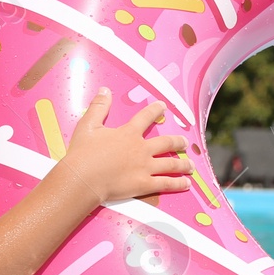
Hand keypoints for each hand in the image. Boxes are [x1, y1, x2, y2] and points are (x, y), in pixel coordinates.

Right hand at [56, 87, 191, 207]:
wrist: (82, 179)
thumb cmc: (82, 153)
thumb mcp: (88, 125)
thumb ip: (99, 107)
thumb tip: (105, 90)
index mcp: (128, 133)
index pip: (146, 117)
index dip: (155, 110)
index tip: (163, 106)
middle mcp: (141, 149)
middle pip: (166, 143)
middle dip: (177, 141)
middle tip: (185, 142)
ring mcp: (145, 167)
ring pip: (170, 164)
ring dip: (183, 164)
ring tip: (191, 165)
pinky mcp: (144, 185)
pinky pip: (166, 183)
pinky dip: (178, 183)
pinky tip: (186, 184)